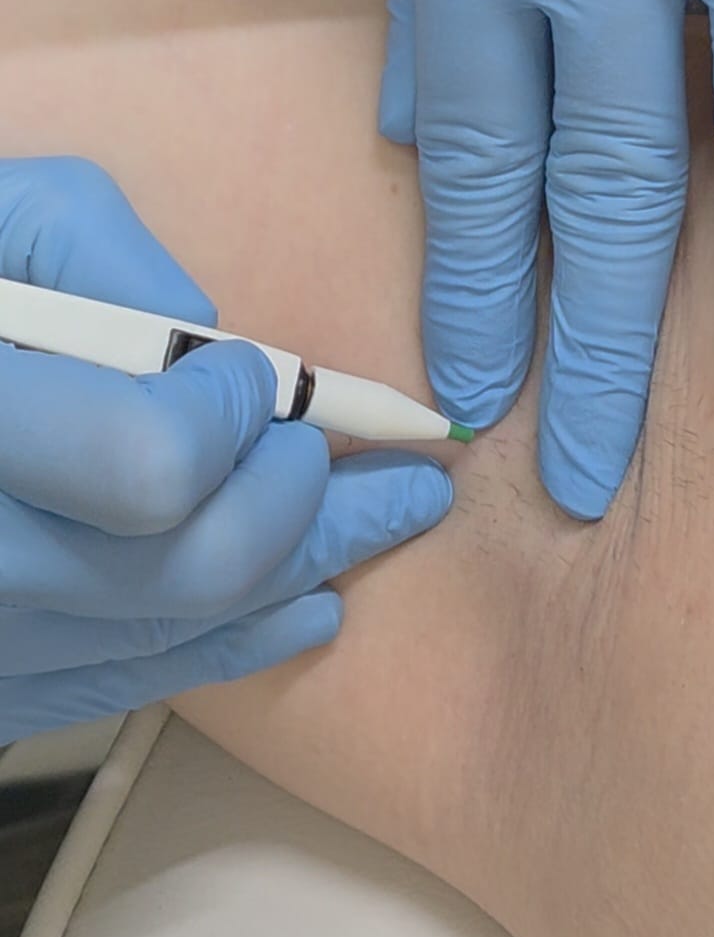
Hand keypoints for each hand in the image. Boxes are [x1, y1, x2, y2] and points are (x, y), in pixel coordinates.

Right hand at [0, 158, 451, 742]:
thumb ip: (102, 257)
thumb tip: (214, 350)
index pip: (148, 466)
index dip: (228, 417)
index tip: (252, 373)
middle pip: (189, 565)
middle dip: (303, 502)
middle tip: (356, 453)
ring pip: (178, 630)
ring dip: (307, 567)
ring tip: (388, 519)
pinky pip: (129, 680)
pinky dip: (237, 643)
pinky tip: (308, 608)